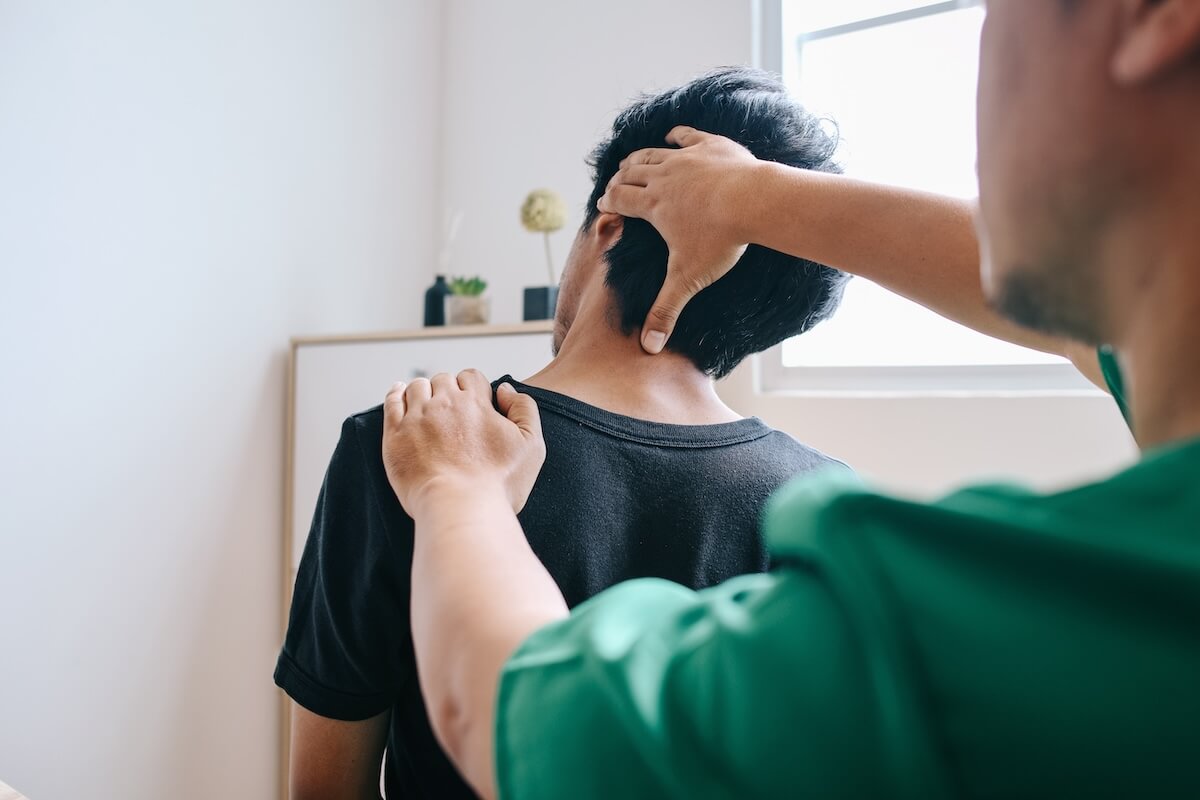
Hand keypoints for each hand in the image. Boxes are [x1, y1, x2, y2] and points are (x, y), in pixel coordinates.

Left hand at [382, 370, 545, 517]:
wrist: (461, 509)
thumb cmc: (498, 484)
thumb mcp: (531, 445)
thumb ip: (524, 408)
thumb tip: (504, 390)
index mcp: (476, 403)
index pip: (471, 377)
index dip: (472, 387)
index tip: (472, 404)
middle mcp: (444, 403)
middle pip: (443, 379)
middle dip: (447, 390)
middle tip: (450, 411)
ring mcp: (417, 418)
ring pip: (417, 387)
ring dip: (423, 391)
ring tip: (426, 405)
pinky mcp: (396, 435)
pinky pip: (392, 402)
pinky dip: (396, 394)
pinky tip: (399, 395)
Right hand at [598, 126, 760, 353]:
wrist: (755, 202)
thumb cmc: (721, 239)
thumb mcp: (688, 279)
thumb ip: (666, 311)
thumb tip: (649, 347)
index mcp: (652, 205)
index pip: (620, 200)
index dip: (608, 203)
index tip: (602, 205)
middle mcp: (664, 177)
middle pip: (631, 173)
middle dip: (619, 180)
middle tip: (614, 185)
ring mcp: (687, 158)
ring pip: (653, 153)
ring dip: (639, 158)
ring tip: (632, 162)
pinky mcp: (711, 145)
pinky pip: (687, 135)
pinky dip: (676, 135)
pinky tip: (672, 135)